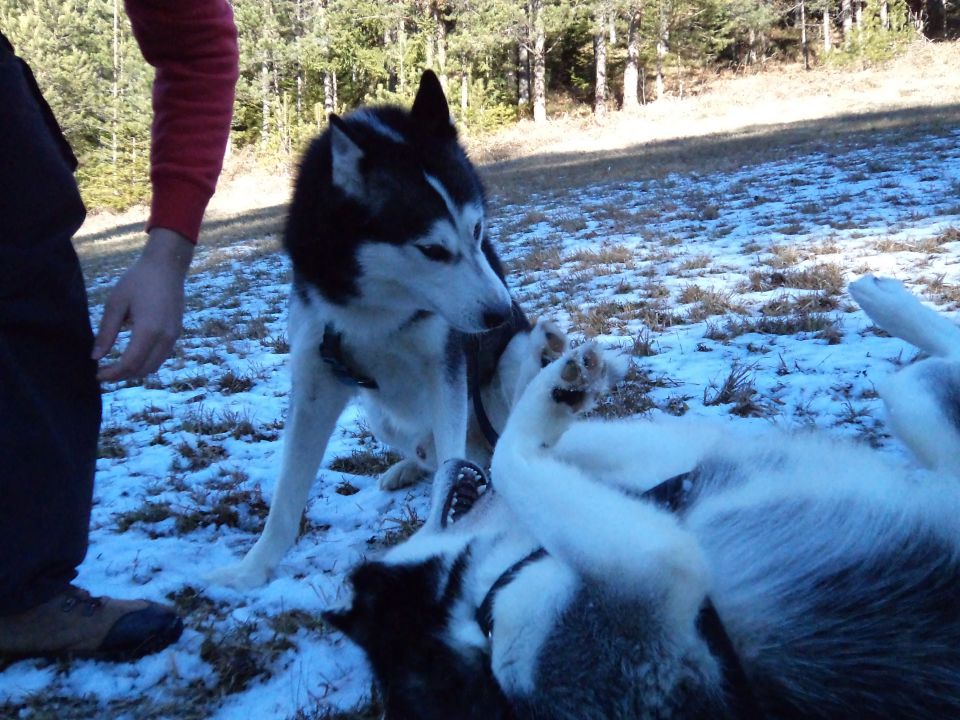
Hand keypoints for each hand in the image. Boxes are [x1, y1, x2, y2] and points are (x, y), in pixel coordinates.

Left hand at [92, 227, 194, 381]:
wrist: (167, 266)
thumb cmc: (137, 280)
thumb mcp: (115, 304)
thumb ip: (106, 332)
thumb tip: (95, 357)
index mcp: (148, 330)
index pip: (130, 364)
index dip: (112, 374)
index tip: (97, 375)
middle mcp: (165, 337)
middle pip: (143, 370)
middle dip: (122, 376)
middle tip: (103, 373)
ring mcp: (173, 336)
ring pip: (154, 366)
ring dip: (135, 371)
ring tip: (116, 367)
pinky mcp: (176, 333)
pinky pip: (161, 356)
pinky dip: (146, 362)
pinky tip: (132, 356)